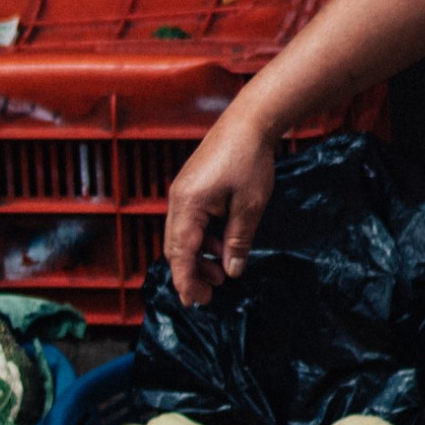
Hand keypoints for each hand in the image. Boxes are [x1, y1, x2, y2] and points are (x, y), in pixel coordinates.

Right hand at [164, 111, 277, 305]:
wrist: (247, 122)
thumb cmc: (249, 159)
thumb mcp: (250, 206)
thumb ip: (238, 241)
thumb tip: (232, 271)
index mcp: (188, 205)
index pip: (181, 253)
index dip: (186, 281)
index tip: (196, 302)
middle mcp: (177, 200)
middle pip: (174, 248)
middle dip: (190, 274)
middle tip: (209, 295)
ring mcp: (181, 193)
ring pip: (180, 237)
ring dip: (197, 257)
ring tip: (221, 272)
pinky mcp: (189, 189)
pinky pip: (187, 223)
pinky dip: (200, 240)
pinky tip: (219, 246)